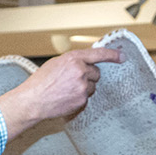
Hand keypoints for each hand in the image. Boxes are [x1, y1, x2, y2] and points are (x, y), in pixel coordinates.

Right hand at [0, 47, 121, 138]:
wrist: (33, 100)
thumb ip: (74, 61)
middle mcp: (80, 70)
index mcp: (73, 58)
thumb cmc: (41, 81)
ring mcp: (82, 86)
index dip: (112, 55)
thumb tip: (87, 62)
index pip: (99, 54)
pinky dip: (79, 98)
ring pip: (92, 86)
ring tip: (66, 90)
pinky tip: (66, 98)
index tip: (122, 56)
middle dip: (88, 76)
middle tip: (72, 81)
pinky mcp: (82, 100)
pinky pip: (87, 98)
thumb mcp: (56, 63)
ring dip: (84, 88)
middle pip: (96, 73)